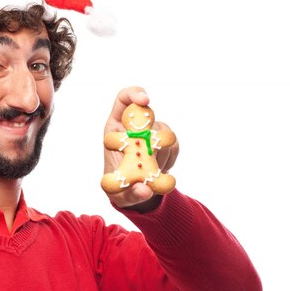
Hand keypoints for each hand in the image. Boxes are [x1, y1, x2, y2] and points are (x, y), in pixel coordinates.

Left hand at [102, 87, 178, 209]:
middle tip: (152, 152)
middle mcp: (134, 127)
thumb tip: (145, 190)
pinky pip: (174, 145)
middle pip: (149, 114)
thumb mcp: (120, 196)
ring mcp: (151, 133)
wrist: (134, 192)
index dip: (134, 94)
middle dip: (153, 131)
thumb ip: (131, 194)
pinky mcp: (166, 142)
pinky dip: (169, 160)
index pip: (124, 100)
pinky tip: (160, 171)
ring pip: (165, 132)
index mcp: (115, 130)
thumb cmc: (119, 189)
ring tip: (152, 172)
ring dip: (160, 155)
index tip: (146, 101)